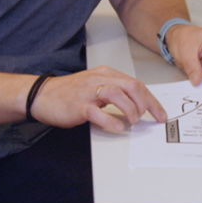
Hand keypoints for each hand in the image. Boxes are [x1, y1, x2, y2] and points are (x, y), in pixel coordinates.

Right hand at [30, 66, 167, 134]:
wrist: (41, 95)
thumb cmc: (69, 93)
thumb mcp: (95, 87)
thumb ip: (115, 93)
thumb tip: (137, 107)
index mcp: (106, 74)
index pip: (136, 84)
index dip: (152, 100)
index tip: (160, 114)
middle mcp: (99, 79)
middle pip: (132, 86)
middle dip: (146, 104)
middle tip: (149, 119)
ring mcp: (88, 92)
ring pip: (118, 95)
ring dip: (131, 110)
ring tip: (133, 122)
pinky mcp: (78, 106)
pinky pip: (98, 112)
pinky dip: (111, 121)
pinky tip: (117, 128)